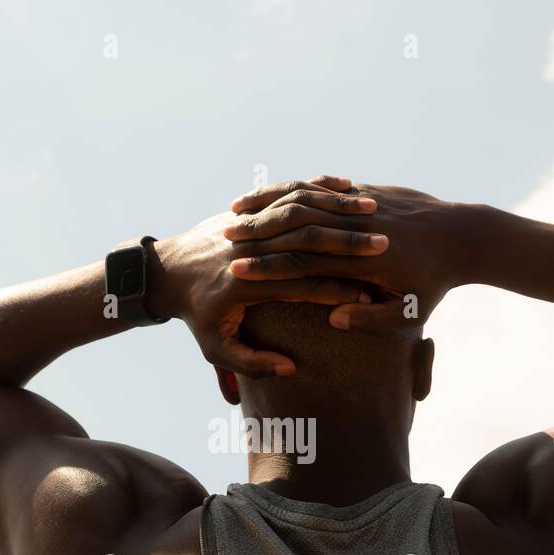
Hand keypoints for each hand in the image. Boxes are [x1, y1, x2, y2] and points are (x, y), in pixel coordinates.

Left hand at [147, 181, 386, 375]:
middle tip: (385, 247)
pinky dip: (318, 188)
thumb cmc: (197, 316)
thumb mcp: (216, 349)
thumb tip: (288, 368)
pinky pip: (288, 192)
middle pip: (307, 242)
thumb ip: (252, 363)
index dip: (337, 290)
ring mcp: (249, 224)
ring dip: (340, 209)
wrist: (168, 273)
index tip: (369, 295)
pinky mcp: (250, 209)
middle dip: (348, 244)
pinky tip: (349, 187)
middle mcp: (249, 248)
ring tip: (374, 212)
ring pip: (301, 209)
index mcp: (245, 284)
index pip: (302, 285)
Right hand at [225, 180, 460, 332]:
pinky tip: (266, 196)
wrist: (465, 235)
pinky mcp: (364, 189)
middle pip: (295, 226)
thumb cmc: (436, 283)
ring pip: (303, 198)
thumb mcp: (412, 312)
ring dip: (265, 204)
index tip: (235, 271)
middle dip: (256, 231)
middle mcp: (357, 225)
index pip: (304, 263)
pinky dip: (289, 190)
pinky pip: (319, 186)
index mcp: (363, 259)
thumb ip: (373, 319)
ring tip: (233, 211)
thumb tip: (333, 316)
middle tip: (221, 240)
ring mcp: (360, 202)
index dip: (267, 266)